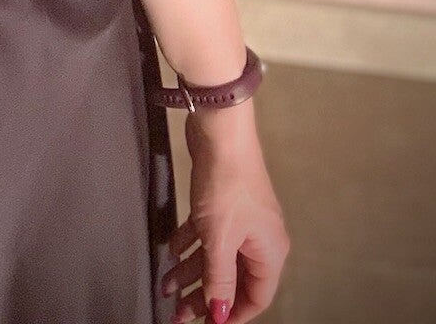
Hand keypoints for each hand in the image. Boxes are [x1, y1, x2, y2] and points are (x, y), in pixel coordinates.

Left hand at [161, 114, 289, 323]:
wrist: (220, 130)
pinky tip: (171, 250)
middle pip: (232, 278)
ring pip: (216, 255)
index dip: (232, 314)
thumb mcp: (220, 239)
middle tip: (178, 312)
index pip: (256, 297)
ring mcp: (242, 219)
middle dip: (204, 296)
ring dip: (191, 270)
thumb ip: (219, 280)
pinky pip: (208, 232)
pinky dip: (191, 241)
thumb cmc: (227, 184)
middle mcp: (259, 238)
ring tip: (166, 284)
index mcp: (270, 251)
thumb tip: (220, 314)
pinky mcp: (224, 202)